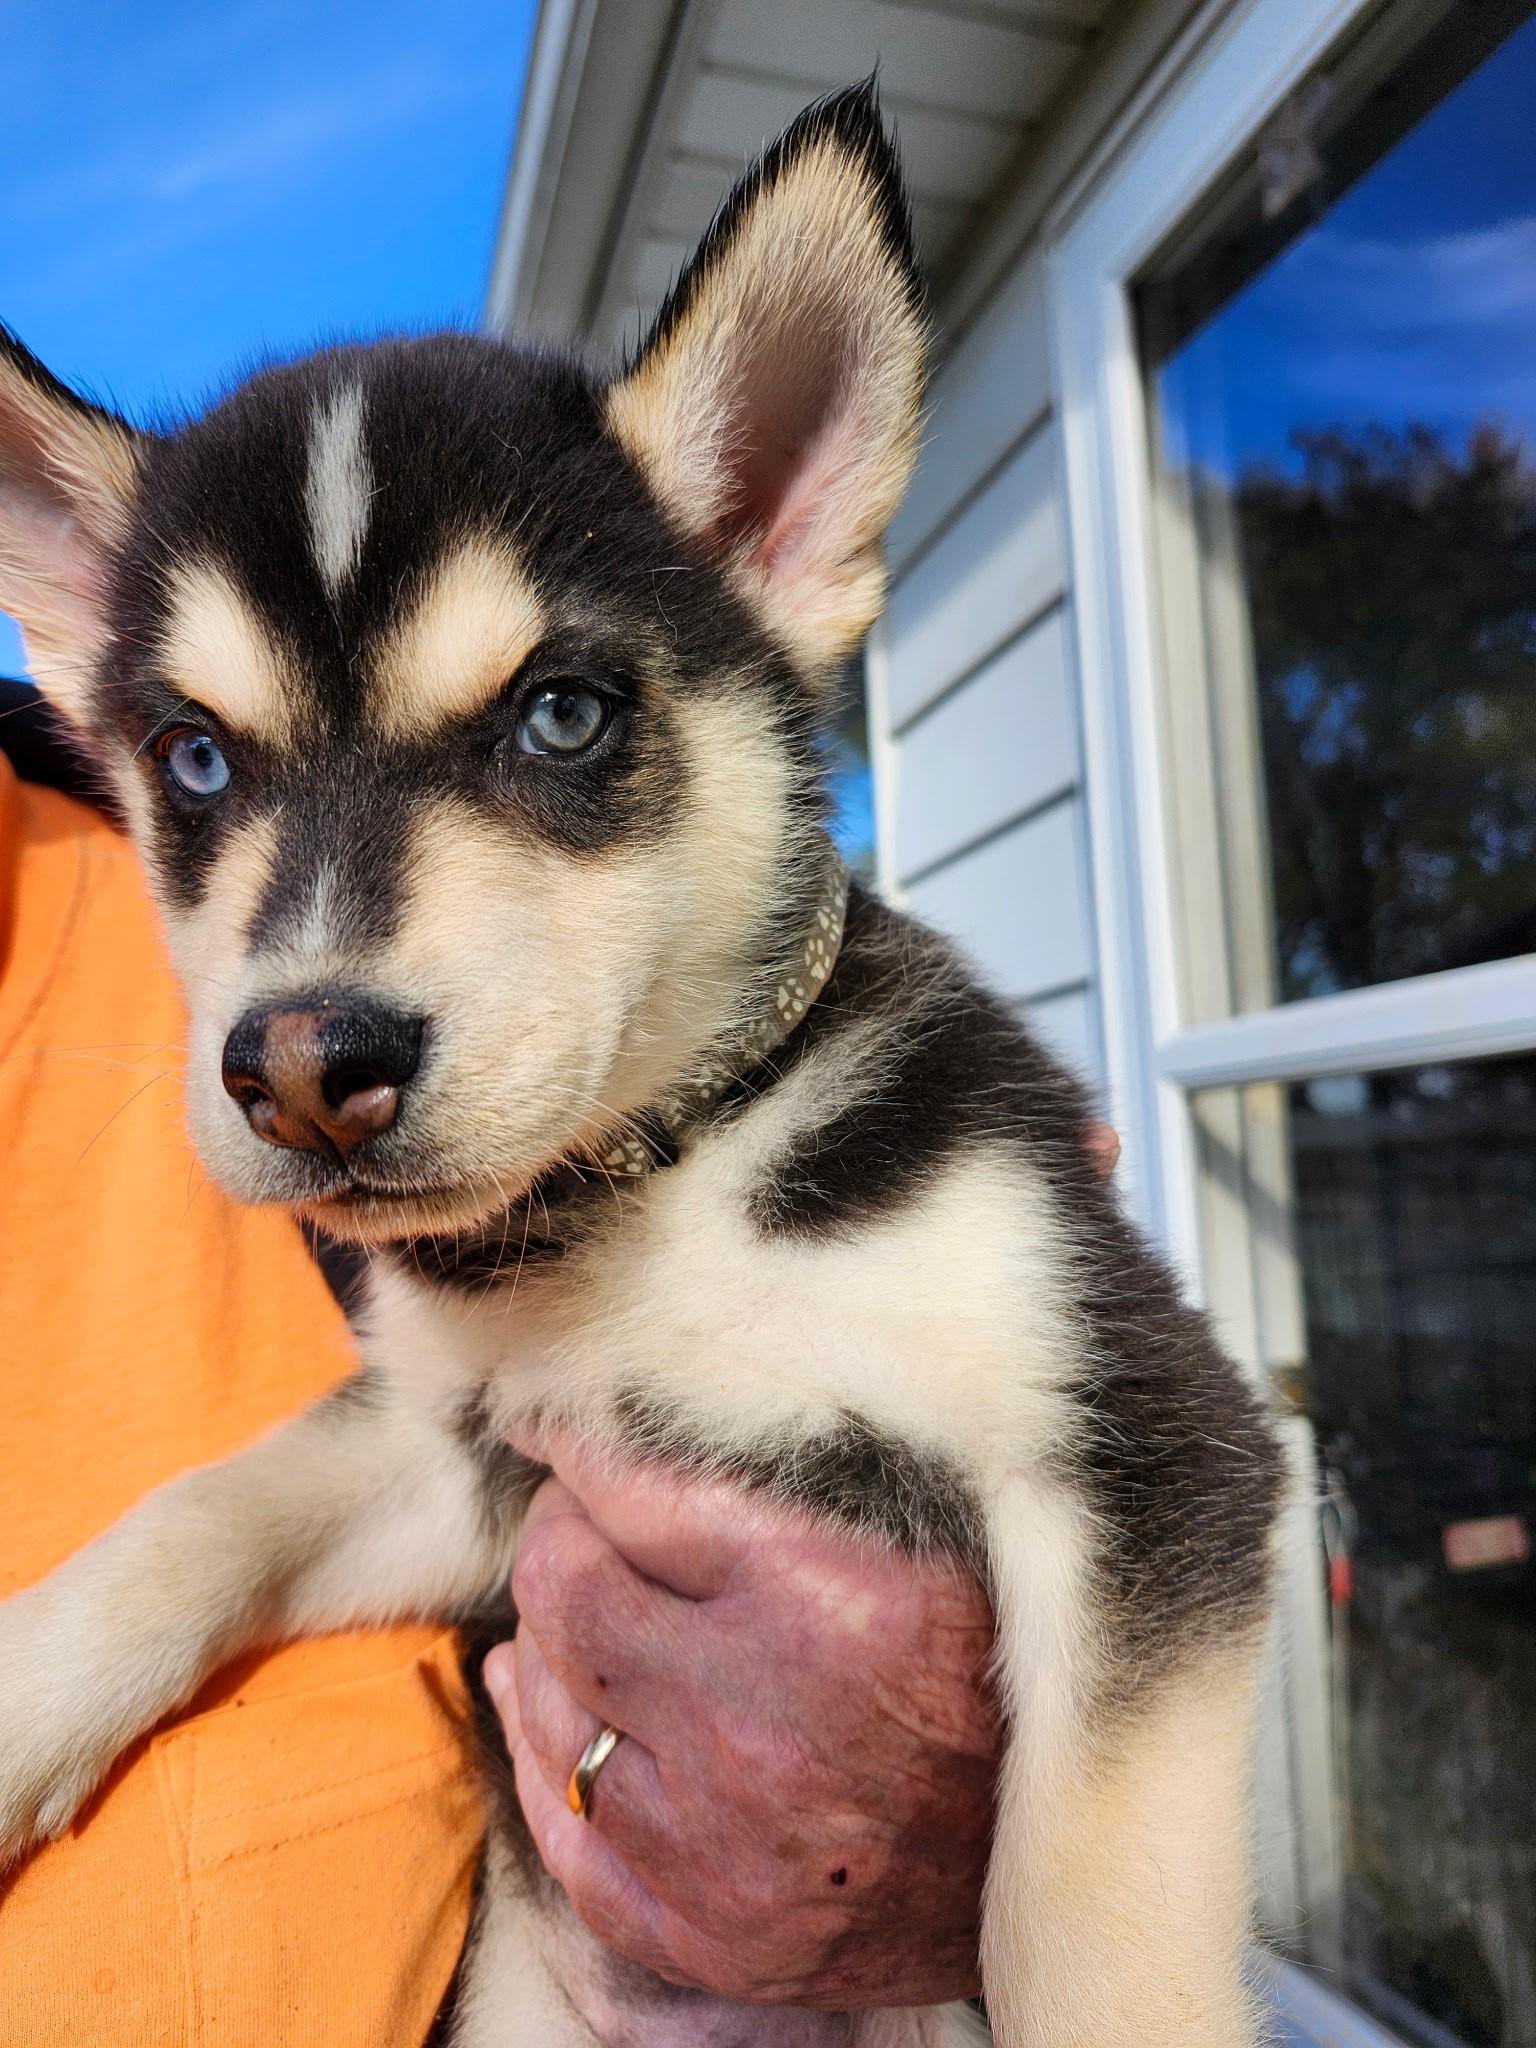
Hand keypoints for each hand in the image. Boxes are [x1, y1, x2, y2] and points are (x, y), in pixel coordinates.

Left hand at [483, 1436, 997, 2006]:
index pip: (634, 1496)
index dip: (576, 1447)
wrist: (1051, 1862)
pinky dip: (541, 1761)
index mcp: (825, 1605)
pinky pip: (566, 1837)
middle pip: (567, 1596)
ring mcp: (721, 1847)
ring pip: (550, 1710)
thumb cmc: (989, 1677)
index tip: (554, 1428)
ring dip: (546, 1643)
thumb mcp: (919, 1544)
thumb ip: (793, 1481)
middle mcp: (759, 1728)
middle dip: (555, 1538)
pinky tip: (537, 1703)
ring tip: (574, 1607)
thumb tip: (651, 1407)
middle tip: (574, 1518)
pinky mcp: (706, 1934)